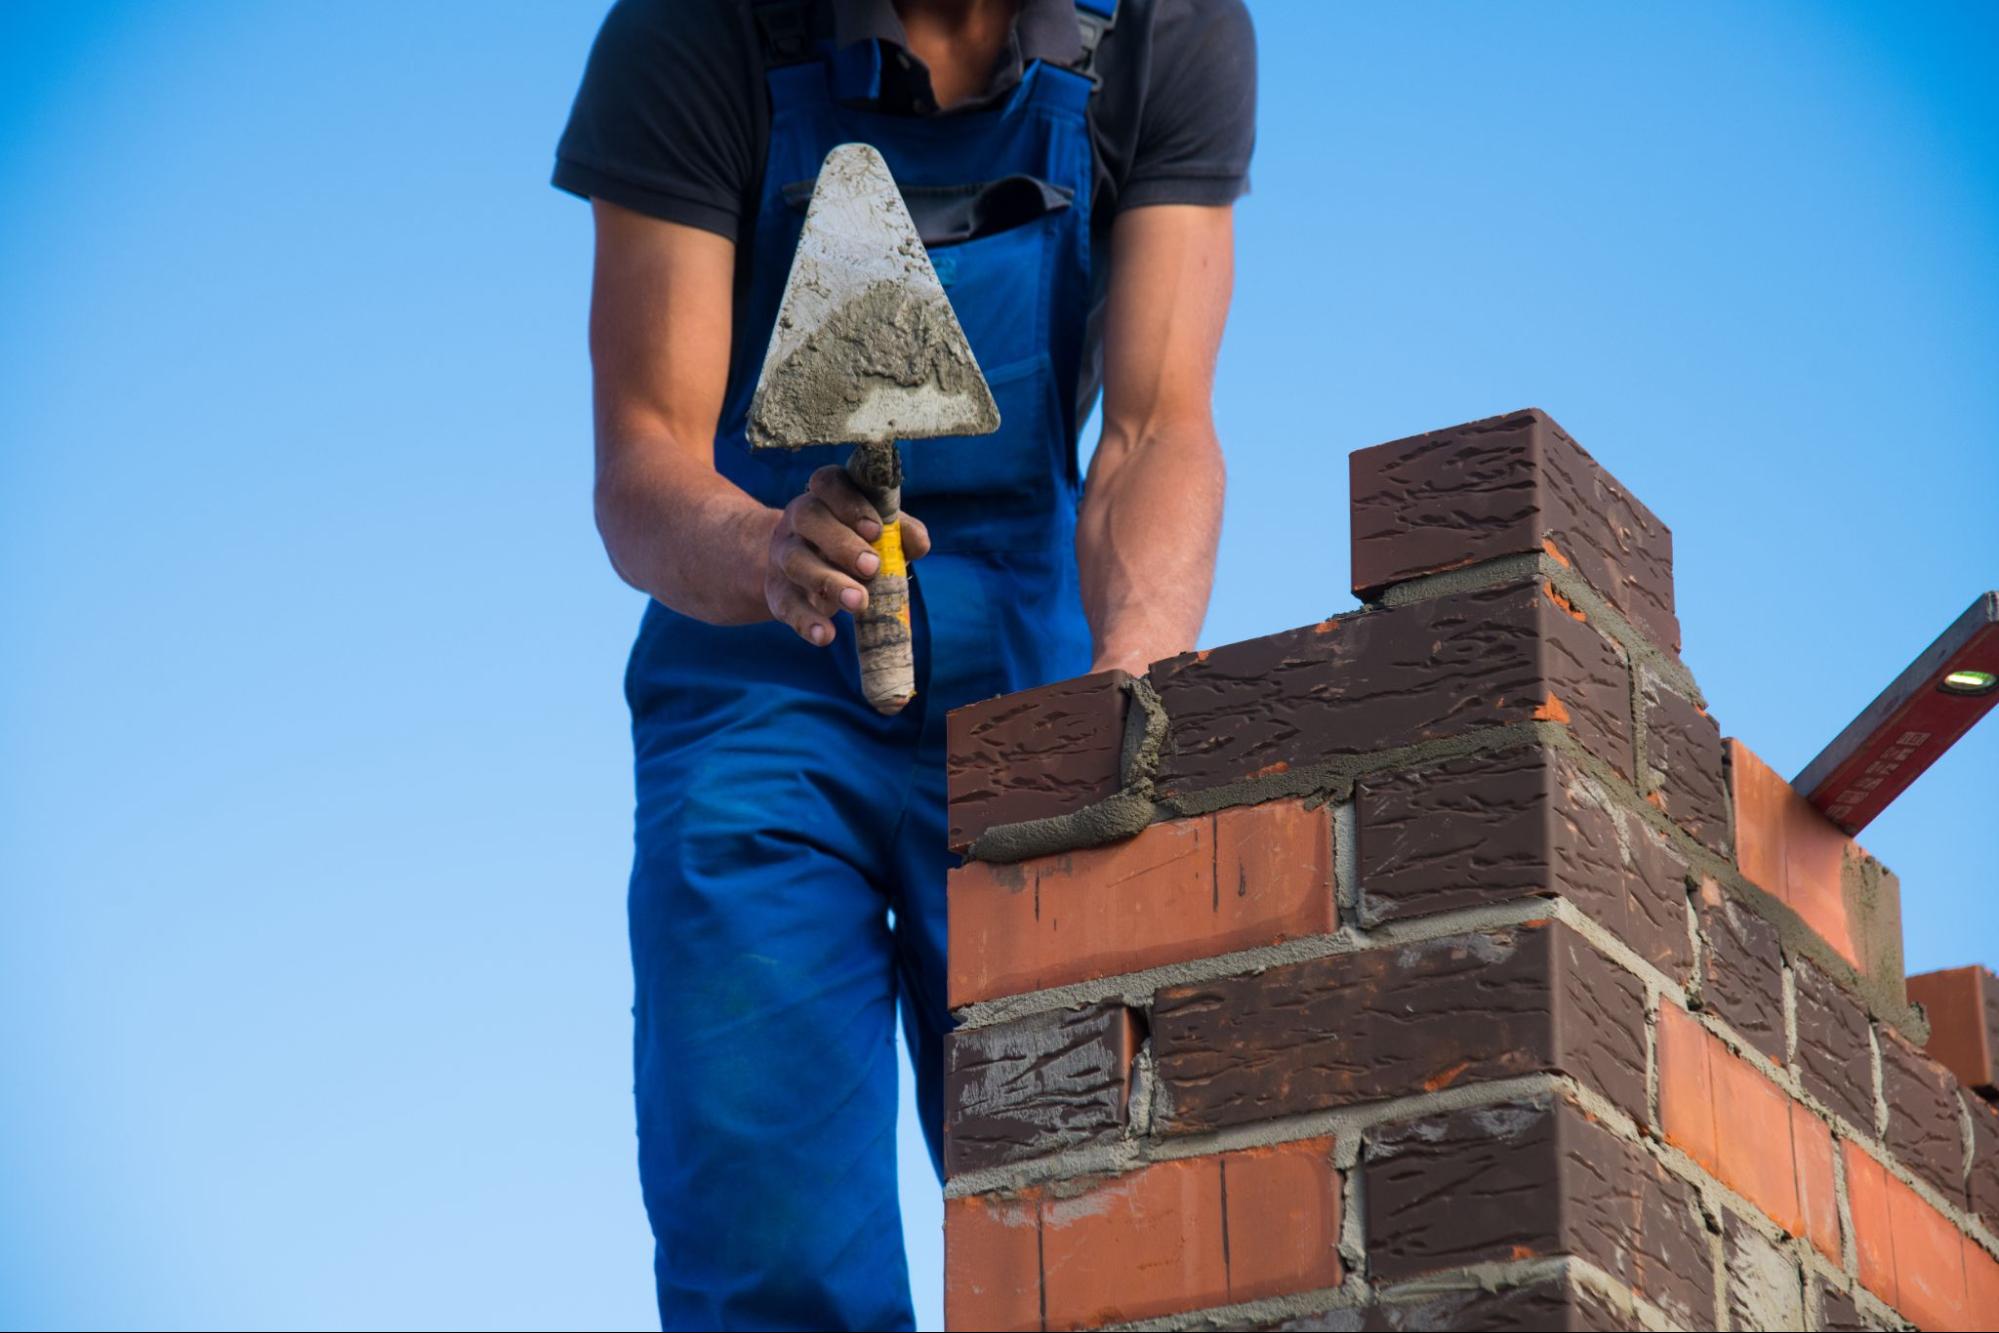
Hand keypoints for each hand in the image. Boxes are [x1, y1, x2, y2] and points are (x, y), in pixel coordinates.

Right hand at [764, 465, 930, 645]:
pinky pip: (786, 604)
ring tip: (859, 602)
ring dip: (829, 582)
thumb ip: (900, 530)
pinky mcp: (777, 591)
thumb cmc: (852, 541)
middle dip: (842, 543)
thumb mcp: (876, 530)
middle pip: (809, 519)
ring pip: (797, 562)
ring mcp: (783, 554)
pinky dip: (806, 621)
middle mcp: (799, 519)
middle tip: (872, 567)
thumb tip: (919, 543)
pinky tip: (826, 636)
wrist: (799, 567)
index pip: (829, 483)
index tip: (876, 529)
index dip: (850, 503)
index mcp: (825, 495)